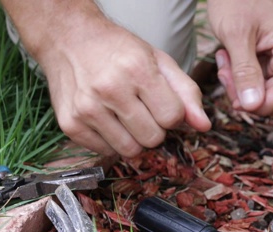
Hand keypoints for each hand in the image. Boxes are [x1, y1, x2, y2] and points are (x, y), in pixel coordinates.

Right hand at [39, 20, 210, 156]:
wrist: (69, 38)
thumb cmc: (120, 50)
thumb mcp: (160, 61)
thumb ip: (187, 93)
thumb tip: (204, 126)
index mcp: (137, 69)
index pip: (172, 117)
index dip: (172, 114)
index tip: (162, 102)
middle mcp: (109, 89)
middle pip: (153, 138)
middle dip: (155, 128)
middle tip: (143, 109)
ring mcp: (87, 108)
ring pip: (130, 150)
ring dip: (134, 138)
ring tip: (126, 115)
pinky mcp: (70, 123)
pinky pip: (107, 152)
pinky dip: (112, 141)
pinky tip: (108, 119)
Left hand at [208, 0, 272, 114]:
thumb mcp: (236, 36)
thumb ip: (245, 72)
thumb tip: (253, 105)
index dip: (265, 103)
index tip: (238, 103)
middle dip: (250, 95)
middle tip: (225, 78)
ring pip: (265, 90)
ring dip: (241, 86)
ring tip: (223, 64)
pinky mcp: (269, 57)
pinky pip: (257, 79)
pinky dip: (239, 77)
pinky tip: (226, 60)